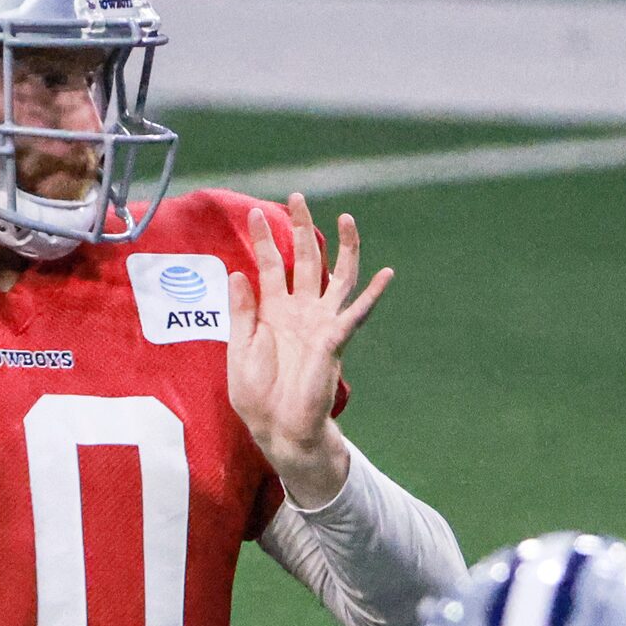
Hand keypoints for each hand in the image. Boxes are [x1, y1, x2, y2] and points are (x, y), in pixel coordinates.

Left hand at [226, 193, 392, 510]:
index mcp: (273, 311)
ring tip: (346, 218)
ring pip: (337, 277)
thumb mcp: (239, 348)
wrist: (278, 428)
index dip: (263, 238)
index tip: (255, 210)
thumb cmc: (257, 395)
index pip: (269, 265)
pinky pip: (357, 312)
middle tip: (297, 197)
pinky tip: (386, 273)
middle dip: (301, 228)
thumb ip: (242, 311)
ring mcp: (320, 323)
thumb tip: (239, 271)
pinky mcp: (334, 340)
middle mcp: (300, 311)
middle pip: (304, 260)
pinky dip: (372, 293)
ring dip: (343, 248)